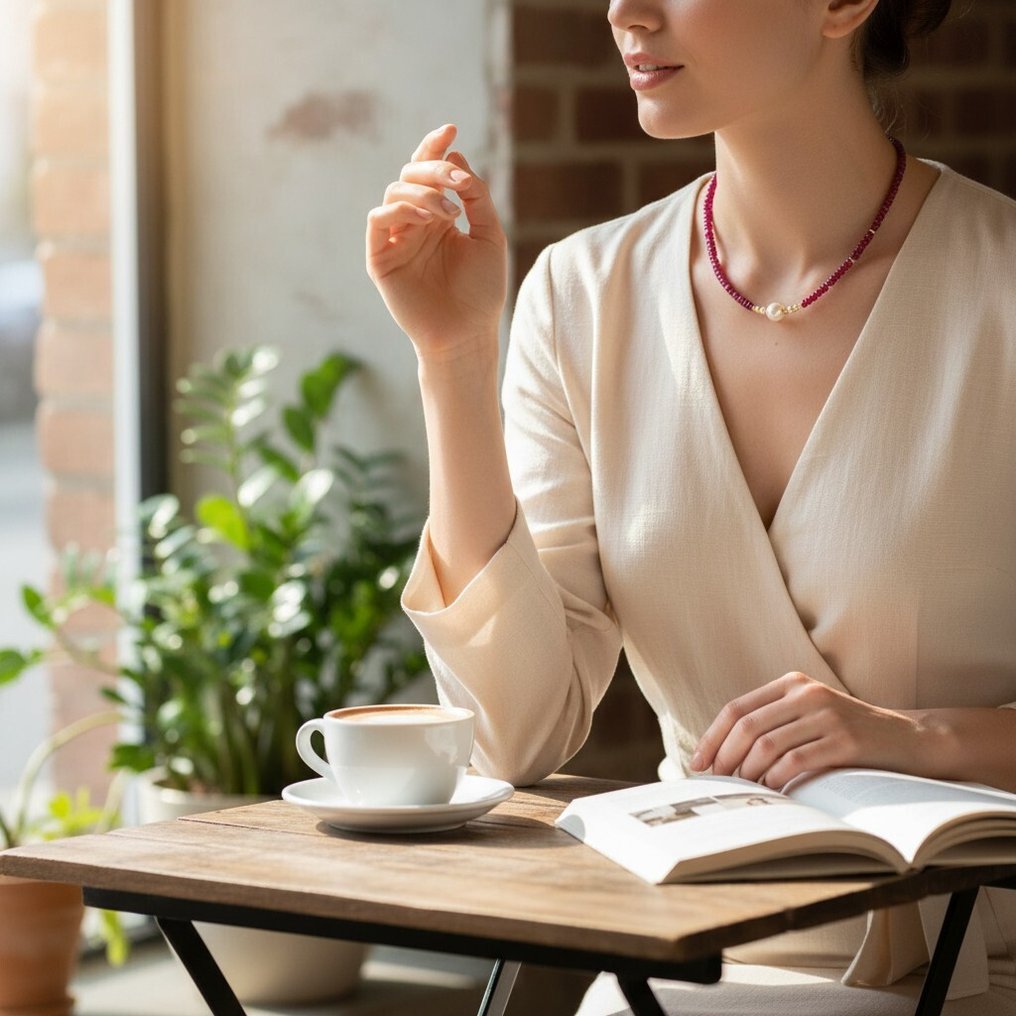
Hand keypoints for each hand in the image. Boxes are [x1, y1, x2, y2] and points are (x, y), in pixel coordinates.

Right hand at [366, 123, 507, 360]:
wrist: (468, 334)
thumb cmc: (482, 292)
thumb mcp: (489, 236)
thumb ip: (476, 197)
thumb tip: (455, 156)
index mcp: (439, 218)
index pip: (430, 173)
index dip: (435, 147)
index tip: (451, 128)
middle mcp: (415, 224)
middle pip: (411, 174)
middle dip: (434, 168)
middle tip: (457, 180)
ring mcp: (396, 240)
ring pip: (396, 190)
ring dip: (424, 192)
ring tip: (450, 213)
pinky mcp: (380, 259)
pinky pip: (378, 218)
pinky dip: (401, 207)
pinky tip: (427, 219)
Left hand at [691, 672, 918, 789]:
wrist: (909, 739)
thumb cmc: (849, 734)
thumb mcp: (809, 715)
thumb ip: (774, 723)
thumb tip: (722, 755)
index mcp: (791, 683)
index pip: (736, 709)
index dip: (712, 738)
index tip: (698, 764)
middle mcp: (806, 693)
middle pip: (746, 726)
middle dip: (724, 758)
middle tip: (717, 783)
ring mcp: (826, 715)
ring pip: (767, 745)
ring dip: (748, 773)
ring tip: (743, 790)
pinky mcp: (845, 740)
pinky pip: (796, 762)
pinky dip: (776, 779)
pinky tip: (772, 791)